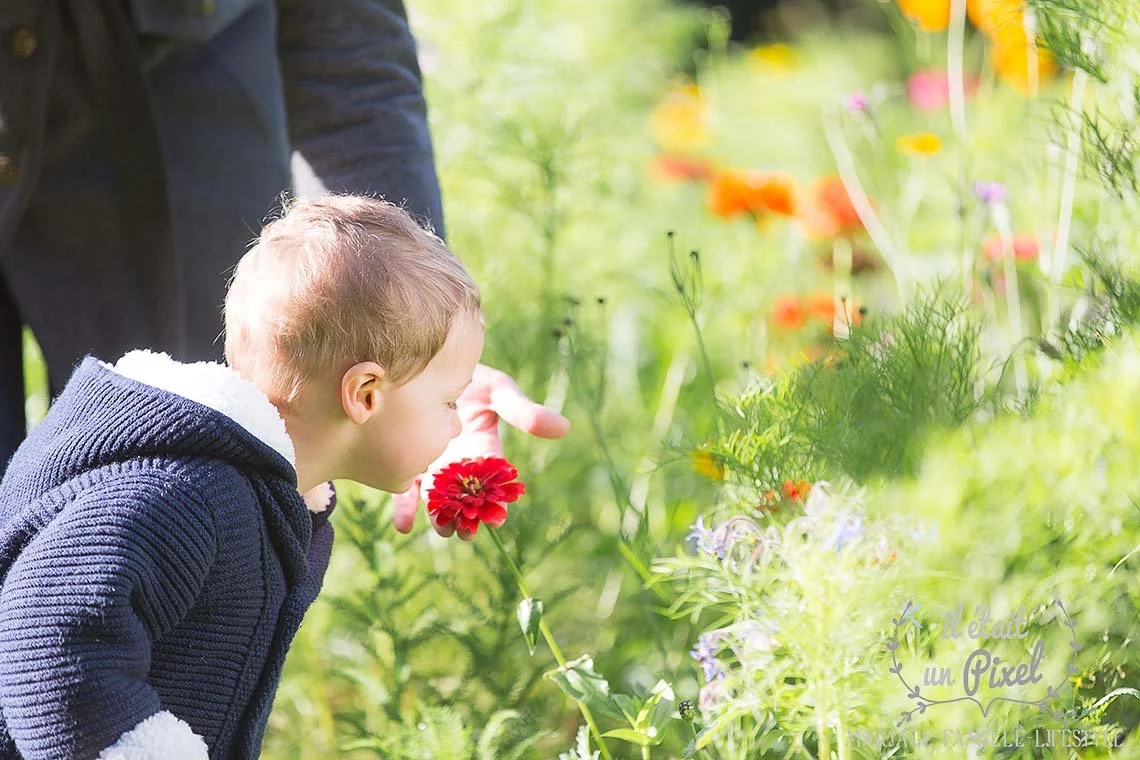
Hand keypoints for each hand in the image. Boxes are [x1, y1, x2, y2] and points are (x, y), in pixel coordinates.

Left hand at [392, 363, 569, 539]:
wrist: (427, 363)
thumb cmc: (469, 375)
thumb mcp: (499, 390)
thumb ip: (524, 412)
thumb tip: (564, 427)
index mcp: (484, 452)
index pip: (494, 483)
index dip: (498, 502)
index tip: (499, 517)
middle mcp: (460, 464)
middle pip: (466, 500)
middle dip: (468, 519)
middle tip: (467, 533)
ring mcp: (432, 465)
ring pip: (438, 502)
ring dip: (441, 519)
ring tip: (444, 530)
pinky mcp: (405, 461)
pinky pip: (405, 490)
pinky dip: (405, 510)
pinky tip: (404, 525)